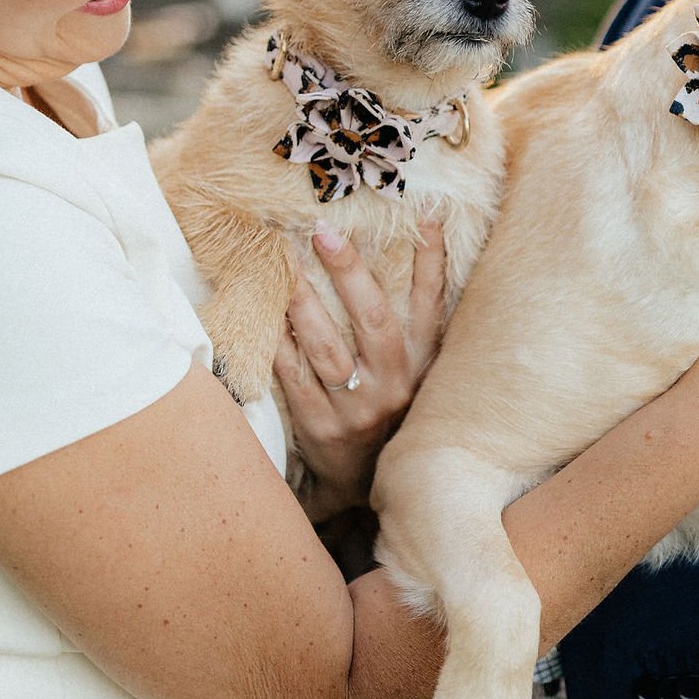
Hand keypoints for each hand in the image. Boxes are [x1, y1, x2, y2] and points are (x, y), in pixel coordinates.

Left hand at [275, 216, 446, 520]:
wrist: (366, 481)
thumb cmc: (392, 406)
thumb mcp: (418, 368)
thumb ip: (417, 320)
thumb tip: (416, 246)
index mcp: (423, 365)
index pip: (432, 305)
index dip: (432, 261)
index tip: (427, 217)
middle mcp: (395, 385)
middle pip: (373, 320)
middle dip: (348, 271)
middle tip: (322, 231)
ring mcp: (356, 408)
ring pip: (326, 347)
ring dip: (302, 301)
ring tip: (283, 262)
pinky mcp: (320, 426)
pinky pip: (293, 376)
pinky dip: (279, 342)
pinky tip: (265, 311)